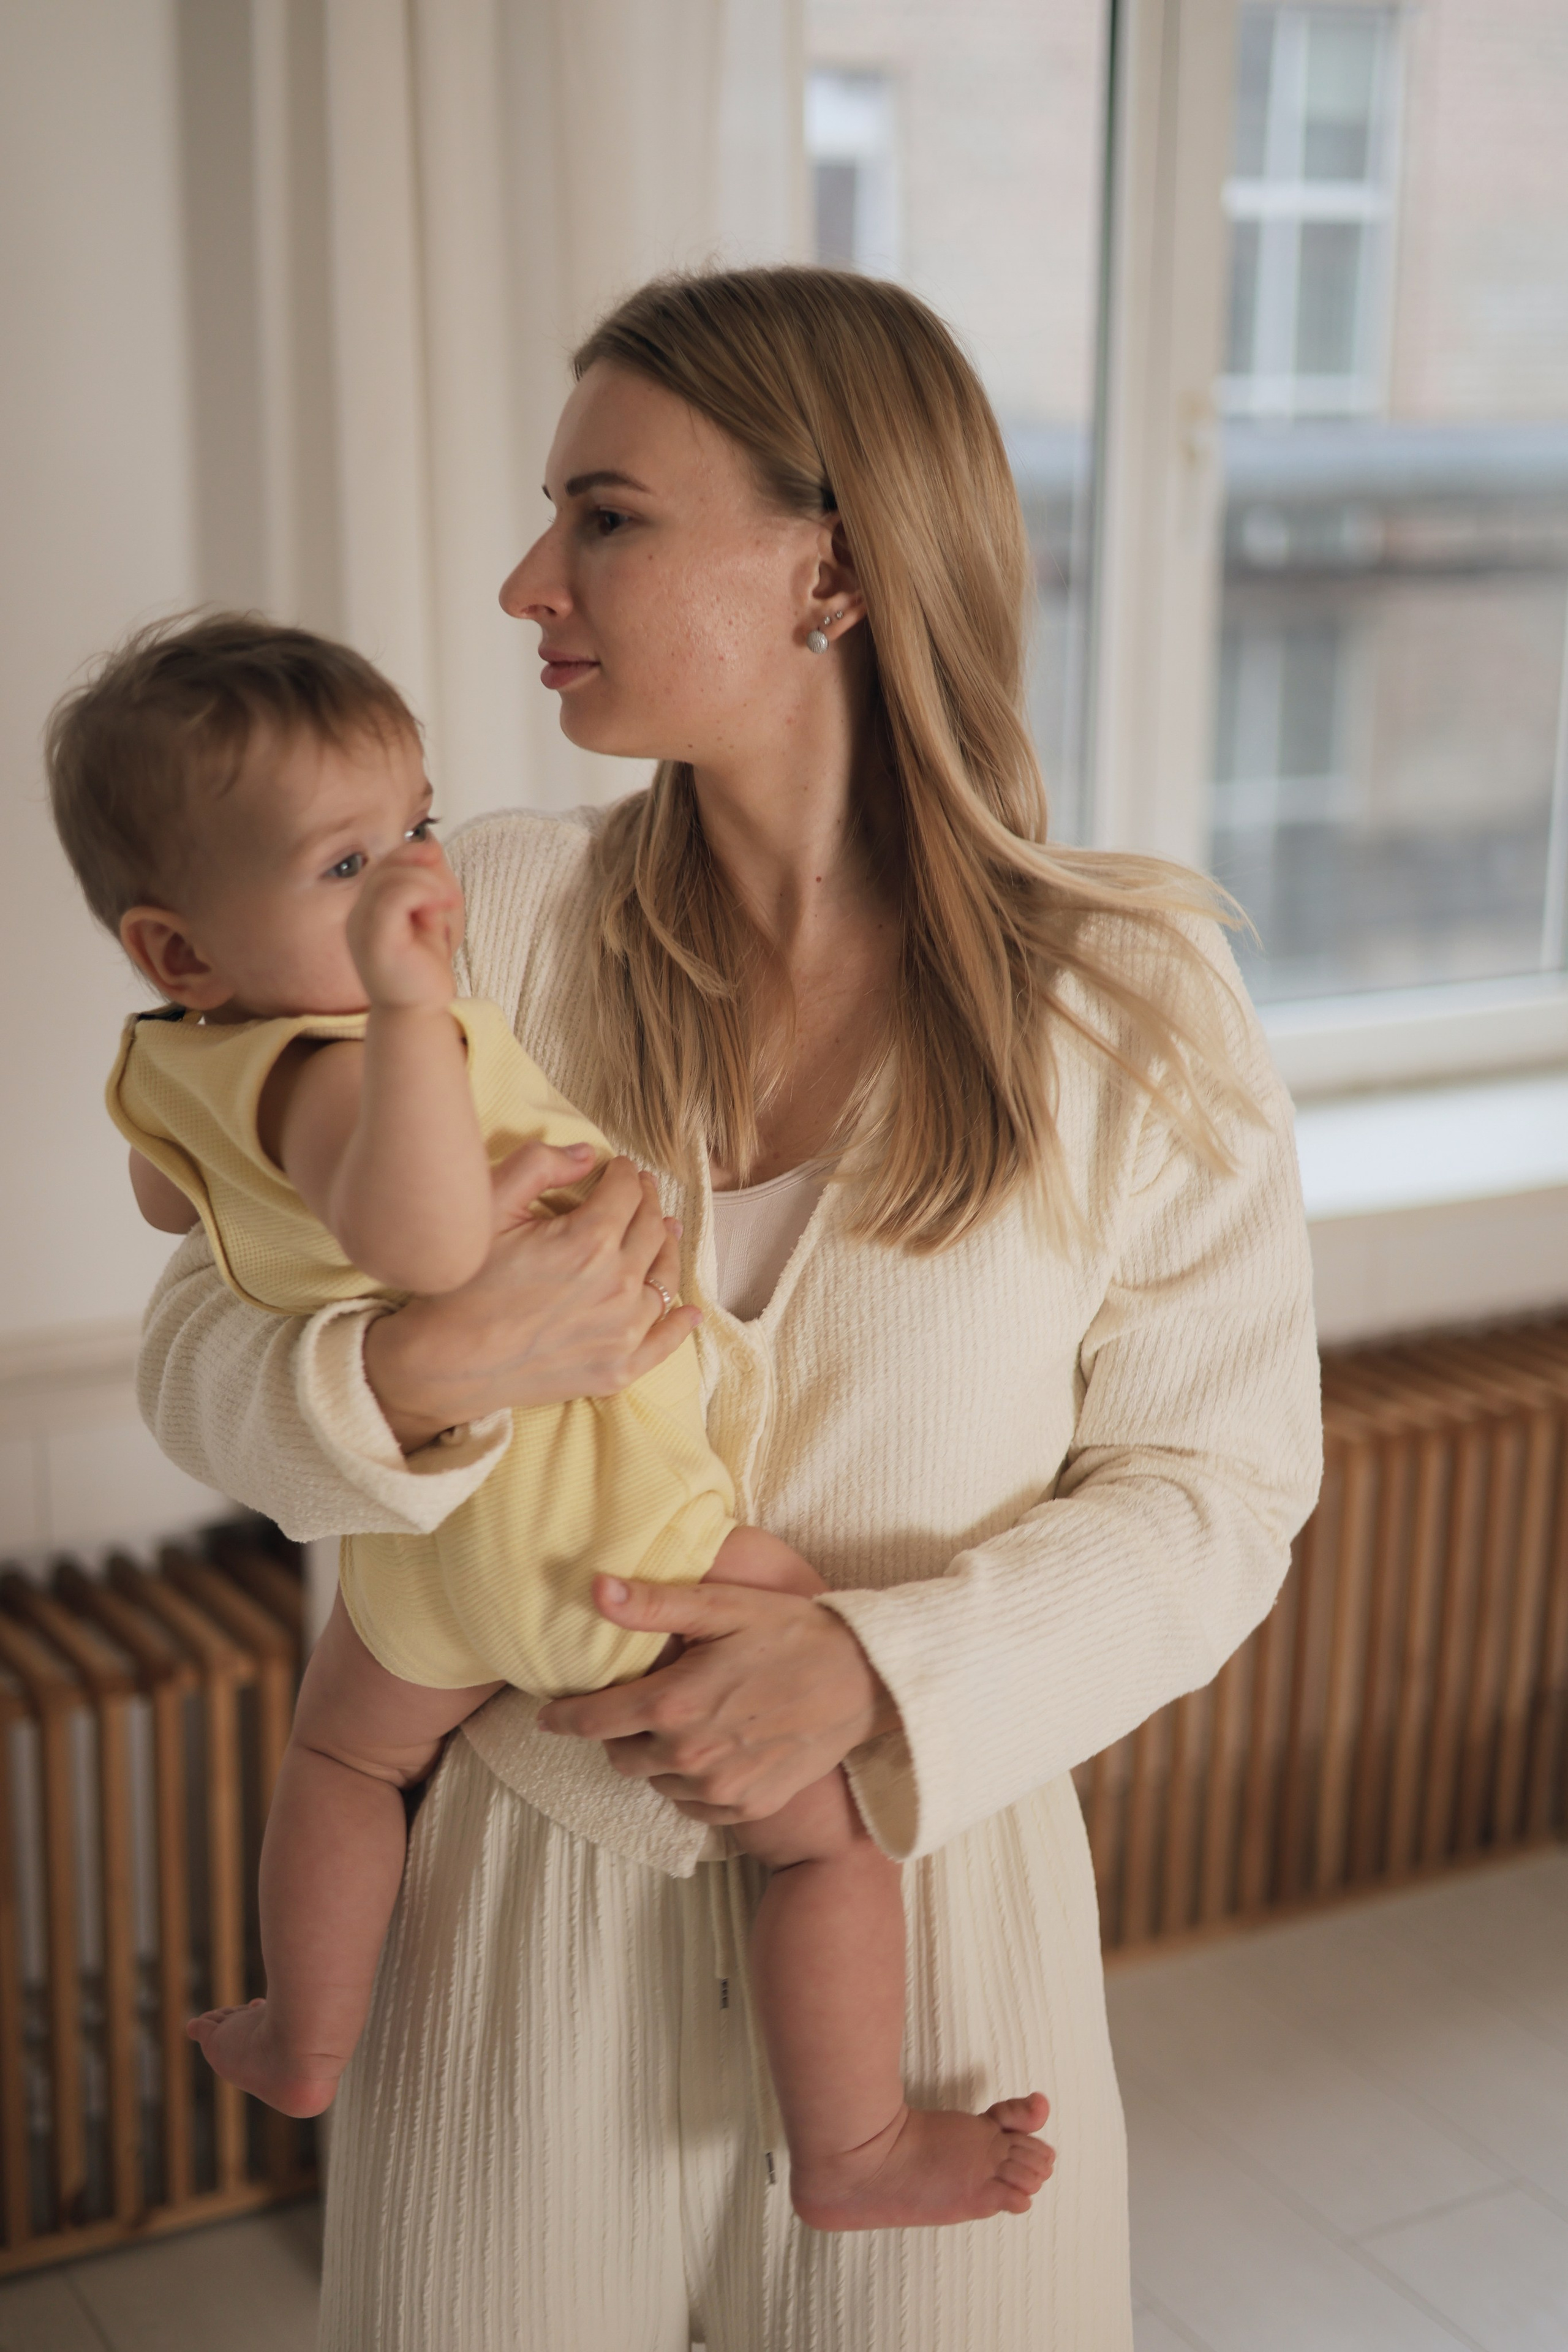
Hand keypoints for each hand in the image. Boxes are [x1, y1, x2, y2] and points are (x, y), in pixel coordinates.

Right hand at [348, 840, 464, 1009]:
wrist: (420, 1012)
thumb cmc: (424, 970)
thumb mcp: (428, 917)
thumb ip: (426, 884)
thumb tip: (429, 845)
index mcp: (365, 911)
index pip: (383, 866)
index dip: (410, 855)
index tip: (439, 862)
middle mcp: (357, 917)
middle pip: (385, 868)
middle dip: (423, 868)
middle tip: (450, 894)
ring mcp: (362, 929)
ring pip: (391, 879)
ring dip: (428, 882)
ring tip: (448, 902)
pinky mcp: (376, 941)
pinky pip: (395, 898)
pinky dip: (424, 892)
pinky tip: (441, 907)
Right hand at [364, 1148, 696, 1449]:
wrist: (442, 1362)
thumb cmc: (461, 1283)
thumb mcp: (489, 1207)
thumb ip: (539, 1165)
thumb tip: (588, 1154)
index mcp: (590, 1240)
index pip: (628, 1192)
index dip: (626, 1173)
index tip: (621, 1168)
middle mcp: (618, 1286)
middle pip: (652, 1230)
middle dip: (647, 1203)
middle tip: (641, 1193)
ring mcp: (622, 1332)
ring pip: (665, 1279)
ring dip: (666, 1250)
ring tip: (662, 1234)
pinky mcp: (617, 1370)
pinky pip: (665, 1342)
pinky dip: (680, 1323)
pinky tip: (688, 1310)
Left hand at [537, 1575, 901, 1822]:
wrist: (865, 1680)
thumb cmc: (792, 1632)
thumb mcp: (723, 1607)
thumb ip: (654, 1605)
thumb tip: (595, 1589)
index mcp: (674, 1704)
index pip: (593, 1721)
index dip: (563, 1718)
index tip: (547, 1716)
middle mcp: (689, 1754)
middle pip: (620, 1756)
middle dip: (616, 1733)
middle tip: (638, 1706)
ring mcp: (718, 1788)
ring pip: (656, 1782)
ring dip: (656, 1757)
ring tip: (683, 1722)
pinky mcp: (746, 1806)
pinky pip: (693, 1804)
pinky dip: (690, 1782)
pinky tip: (712, 1750)